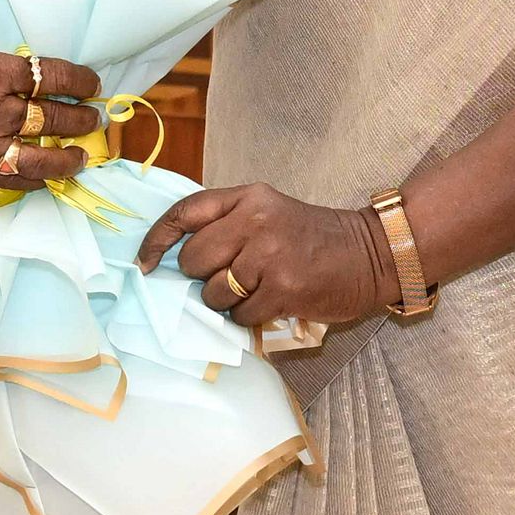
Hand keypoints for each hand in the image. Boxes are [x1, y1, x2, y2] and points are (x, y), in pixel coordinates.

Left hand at [140, 186, 390, 331]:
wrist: (369, 254)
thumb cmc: (314, 237)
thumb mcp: (270, 212)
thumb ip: (227, 223)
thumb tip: (175, 258)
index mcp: (248, 198)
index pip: (185, 212)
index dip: (157, 239)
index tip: (145, 263)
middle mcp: (255, 221)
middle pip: (193, 260)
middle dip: (202, 276)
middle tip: (230, 277)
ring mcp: (269, 256)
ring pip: (213, 292)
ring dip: (227, 301)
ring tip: (256, 290)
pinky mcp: (282, 289)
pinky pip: (240, 315)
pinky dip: (249, 316)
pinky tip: (272, 303)